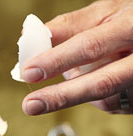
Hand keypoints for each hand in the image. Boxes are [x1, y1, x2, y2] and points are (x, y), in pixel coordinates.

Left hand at [21, 0, 132, 114]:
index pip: (91, 46)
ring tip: (80, 70)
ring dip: (79, 90)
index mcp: (131, 27)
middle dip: (62, 96)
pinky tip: (97, 78)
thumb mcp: (104, 14)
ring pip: (103, 99)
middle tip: (31, 105)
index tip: (29, 71)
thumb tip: (28, 36)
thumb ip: (69, 26)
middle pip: (102, 83)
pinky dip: (93, 95)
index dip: (58, 60)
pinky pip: (109, 105)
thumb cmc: (129, 21)